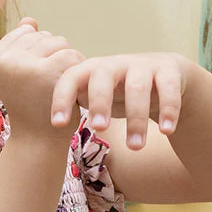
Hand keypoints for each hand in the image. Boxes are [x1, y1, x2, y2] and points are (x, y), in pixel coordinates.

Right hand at [0, 17, 84, 139]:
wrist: (38, 141)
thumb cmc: (32, 107)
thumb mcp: (20, 75)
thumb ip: (22, 47)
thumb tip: (30, 21)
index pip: (26, 32)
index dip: (39, 53)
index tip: (36, 79)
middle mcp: (3, 60)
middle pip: (43, 36)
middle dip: (53, 56)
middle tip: (49, 85)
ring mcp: (22, 65)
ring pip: (58, 42)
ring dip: (67, 62)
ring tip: (59, 86)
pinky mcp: (44, 72)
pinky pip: (70, 54)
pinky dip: (76, 69)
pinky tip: (72, 87)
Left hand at [50, 52, 188, 149]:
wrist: (163, 78)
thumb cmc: (118, 94)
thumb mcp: (94, 98)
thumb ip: (75, 106)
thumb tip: (42, 133)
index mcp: (91, 71)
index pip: (70, 78)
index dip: (61, 99)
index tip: (57, 125)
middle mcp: (115, 65)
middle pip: (104, 78)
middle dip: (100, 103)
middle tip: (98, 129)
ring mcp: (143, 66)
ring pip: (138, 88)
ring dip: (135, 119)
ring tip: (135, 147)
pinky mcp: (169, 71)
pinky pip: (168, 89)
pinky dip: (169, 110)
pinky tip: (167, 131)